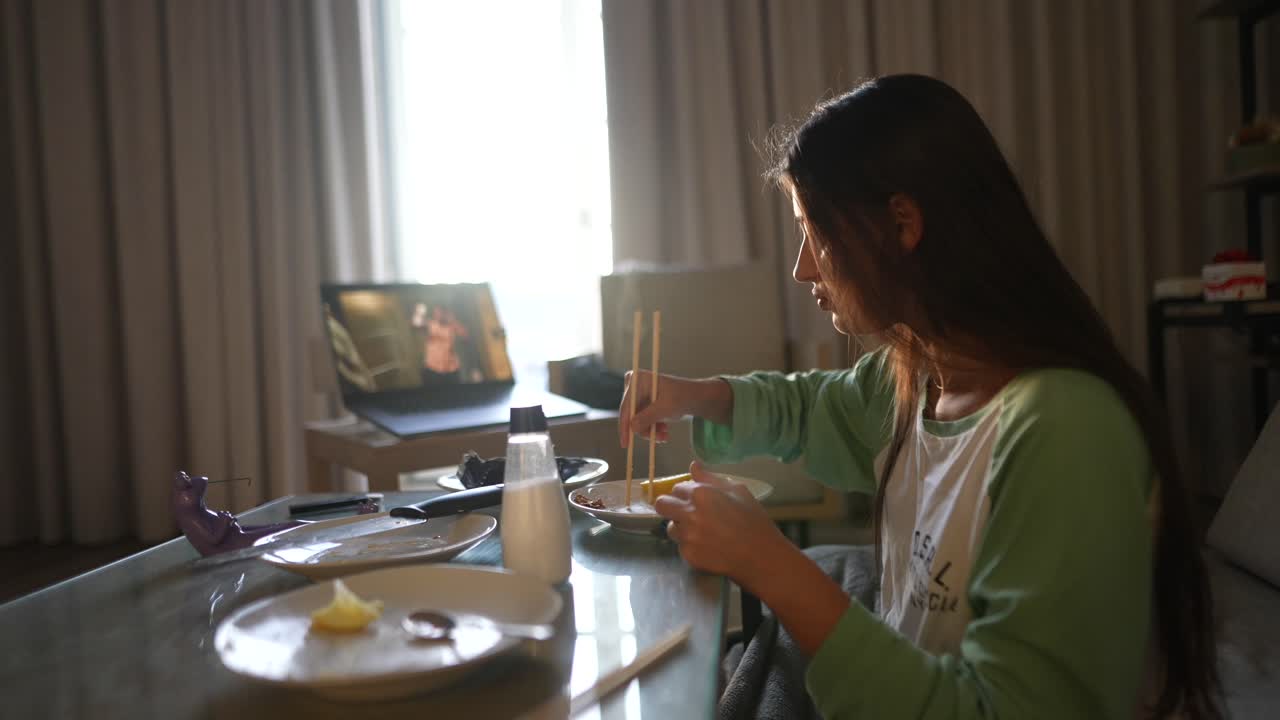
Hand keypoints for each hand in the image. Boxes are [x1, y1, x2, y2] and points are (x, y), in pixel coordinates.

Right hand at [618, 371, 731, 447]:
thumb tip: (632, 427)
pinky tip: (664, 430)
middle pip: (630, 415)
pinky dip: (652, 429)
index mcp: (638, 379)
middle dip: (643, 429)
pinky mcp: (641, 405)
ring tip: (665, 435)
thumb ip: (648, 417)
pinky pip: (641, 422)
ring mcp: (637, 396)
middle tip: (659, 438)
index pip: (627, 406)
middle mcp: (634, 386)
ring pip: (636, 421)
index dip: (625, 425)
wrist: (693, 397)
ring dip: (650, 431)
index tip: (626, 443)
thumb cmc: (682, 396)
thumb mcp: (666, 407)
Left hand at [653, 461, 787, 589]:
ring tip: (701, 532)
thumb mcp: (738, 491)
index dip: (685, 493)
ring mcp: (687, 536)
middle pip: (662, 505)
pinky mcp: (688, 555)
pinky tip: (708, 546)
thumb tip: (693, 466)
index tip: (694, 499)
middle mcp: (689, 513)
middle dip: (670, 506)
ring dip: (681, 527)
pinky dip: (691, 545)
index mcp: (701, 494)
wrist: (760, 555)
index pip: (677, 487)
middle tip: (684, 512)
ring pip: (671, 527)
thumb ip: (711, 478)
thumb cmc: (753, 520)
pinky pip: (681, 546)